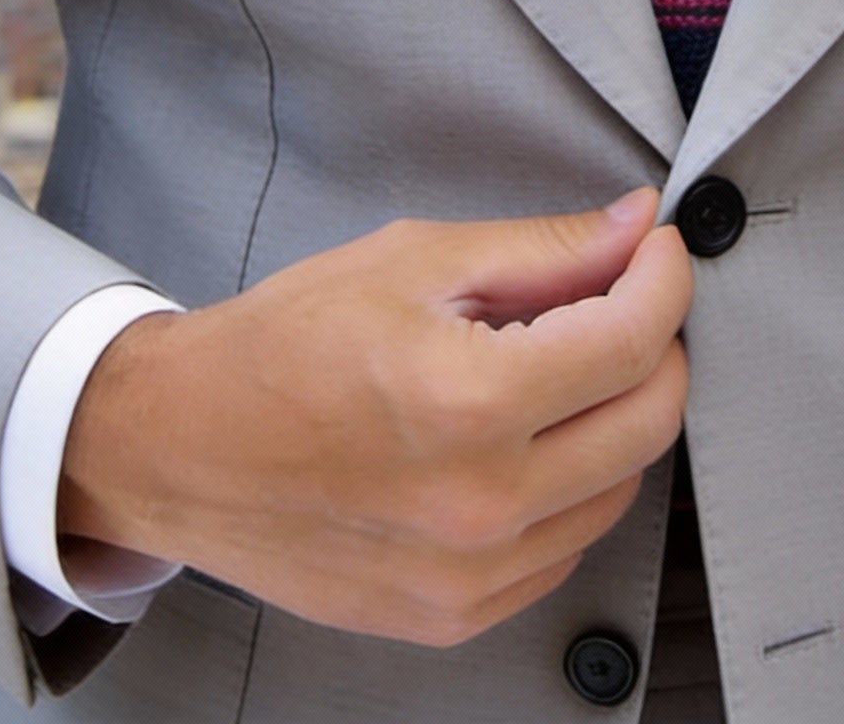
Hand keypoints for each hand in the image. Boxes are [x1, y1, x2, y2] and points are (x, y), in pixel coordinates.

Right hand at [58, 190, 691, 647]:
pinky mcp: (453, 614)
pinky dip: (571, 485)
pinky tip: (523, 439)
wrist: (180, 447)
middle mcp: (477, 502)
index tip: (656, 252)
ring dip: (615, 416)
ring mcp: (467, 574)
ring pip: (620, 488)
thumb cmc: (280, 348)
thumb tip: (633, 230)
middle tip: (621, 299)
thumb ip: (541, 249)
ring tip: (556, 368)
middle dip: (655, 343)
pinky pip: (565, 546)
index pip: (632, 339)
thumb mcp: (412, 260)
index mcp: (466, 401)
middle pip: (650, 420)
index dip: (663, 278)